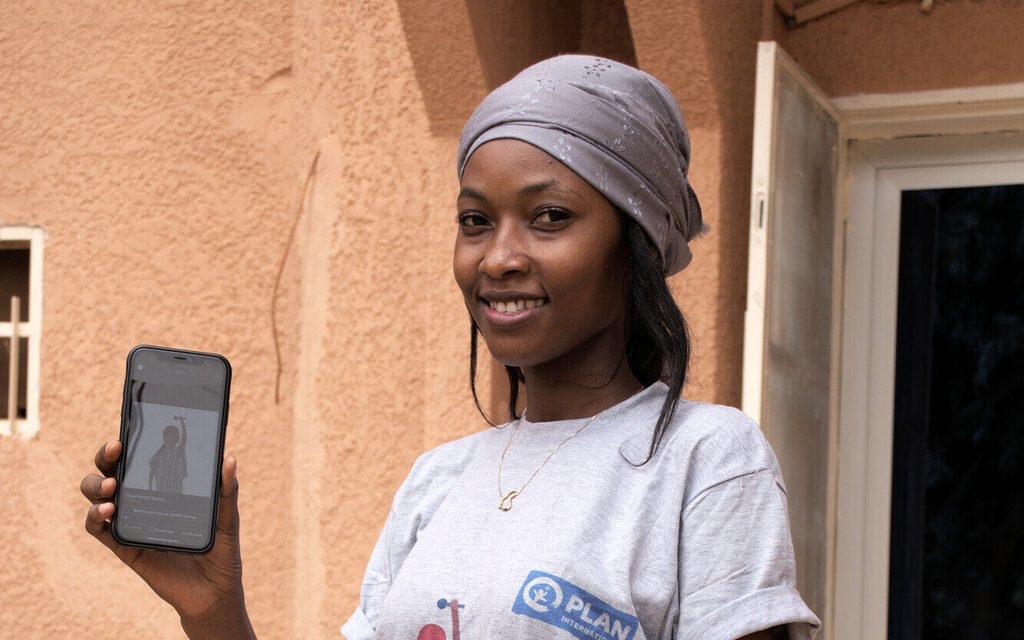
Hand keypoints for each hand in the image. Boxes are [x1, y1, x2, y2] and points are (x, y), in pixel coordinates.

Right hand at [81, 441, 254, 637]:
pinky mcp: (125, 547)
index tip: (127, 434)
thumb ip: (226, 490)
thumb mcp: (227, 518)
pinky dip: (95, 518)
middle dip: (105, 459)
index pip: (140, 460)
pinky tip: (107, 511)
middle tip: (115, 452)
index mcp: (165, 488)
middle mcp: (143, 501)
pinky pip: (99, 530)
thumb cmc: (220, 549)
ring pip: (98, 498)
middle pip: (111, 473)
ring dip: (96, 487)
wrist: (214, 590)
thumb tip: (228, 458)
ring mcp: (131, 523)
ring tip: (111, 488)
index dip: (128, 445)